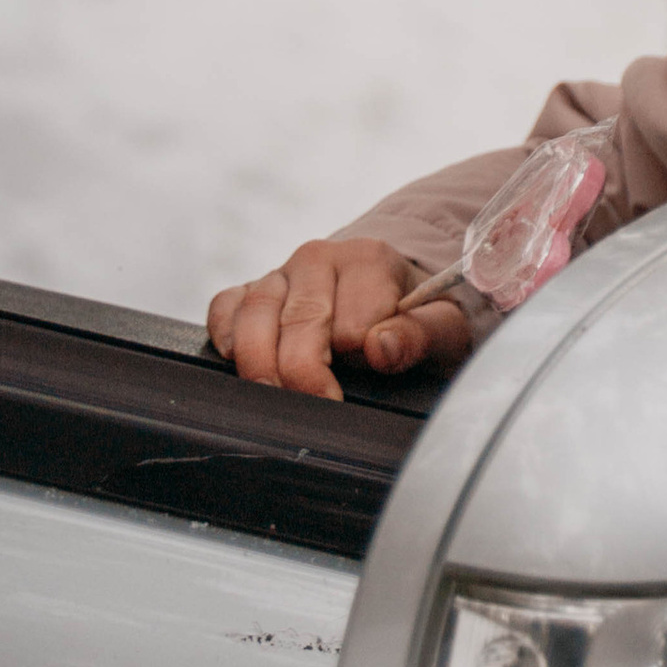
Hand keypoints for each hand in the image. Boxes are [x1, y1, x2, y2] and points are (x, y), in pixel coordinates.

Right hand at [207, 238, 475, 400]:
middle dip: (306, 374)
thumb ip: (421, 334)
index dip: (361, 360)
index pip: (353, 322)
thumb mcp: (442, 327)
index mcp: (370, 259)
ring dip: (260, 365)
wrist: (396, 298)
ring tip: (277, 401)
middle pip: (300, 322)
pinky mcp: (252, 290)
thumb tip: (380, 347)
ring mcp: (282, 273)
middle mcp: (320, 258)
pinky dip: (224, 336)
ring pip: (254, 314)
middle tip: (322, 408)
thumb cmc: (419, 316)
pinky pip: (225, 307)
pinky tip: (238, 365)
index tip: (372, 379)